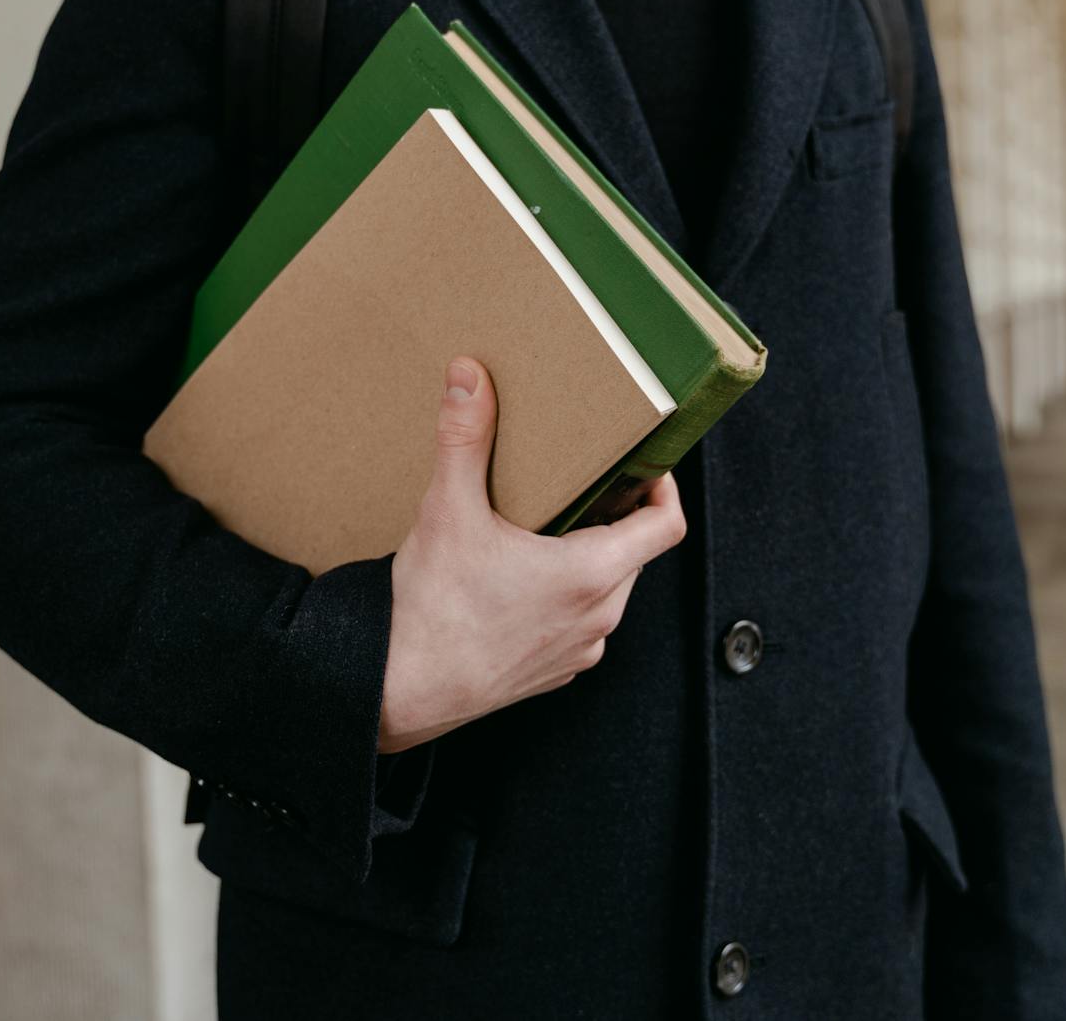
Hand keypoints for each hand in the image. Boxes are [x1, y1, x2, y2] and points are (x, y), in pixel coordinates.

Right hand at [379, 357, 686, 752]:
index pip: (666, 525)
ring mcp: (579, 650)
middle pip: (633, 552)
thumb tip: (470, 376)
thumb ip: (464, 438)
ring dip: (587, 559)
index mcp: (592, 572)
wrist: (399, 690)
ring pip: (607, 591)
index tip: (645, 466)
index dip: (663, 488)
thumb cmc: (431, 610)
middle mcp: (599, 616)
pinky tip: (518, 583)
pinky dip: (563, 599)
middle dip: (611, 517)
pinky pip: (579, 625)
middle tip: (576, 486)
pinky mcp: (554, 672)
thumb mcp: (448, 511)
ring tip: (541, 532)